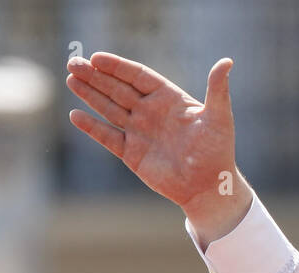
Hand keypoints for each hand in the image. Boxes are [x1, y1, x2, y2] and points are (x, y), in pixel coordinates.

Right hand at [65, 52, 251, 247]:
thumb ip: (218, 89)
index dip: (117, 67)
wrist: (209, 188)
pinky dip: (92, 127)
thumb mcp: (219, 118)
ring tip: (71, 79)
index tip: (97, 58)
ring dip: (90, 94)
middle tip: (73, 63)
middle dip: (96, 76)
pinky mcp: (132, 153)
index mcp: (168, 100)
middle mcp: (151, 113)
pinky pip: (108, 136)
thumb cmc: (218, 152)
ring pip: (109, 108)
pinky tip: (75, 115)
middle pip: (118, 89)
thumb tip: (227, 61)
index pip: (138, 77)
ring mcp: (140, 132)